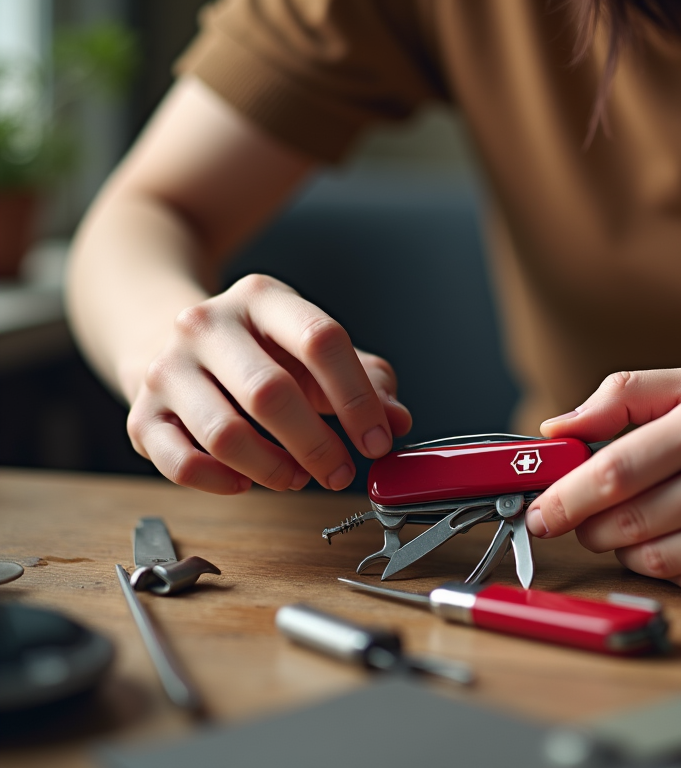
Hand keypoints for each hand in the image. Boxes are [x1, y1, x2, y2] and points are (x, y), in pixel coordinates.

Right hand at [126, 274, 411, 493]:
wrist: (166, 336)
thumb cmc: (259, 351)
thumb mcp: (313, 348)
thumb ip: (365, 379)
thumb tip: (398, 420)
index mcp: (262, 299)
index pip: (321, 340)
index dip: (357, 399)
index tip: (377, 440)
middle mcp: (207, 325)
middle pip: (271, 393)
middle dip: (317, 445)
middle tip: (340, 472)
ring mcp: (167, 368)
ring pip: (226, 435)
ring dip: (273, 470)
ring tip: (297, 477)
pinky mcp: (142, 414)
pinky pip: (182, 464)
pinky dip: (224, 483)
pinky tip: (247, 481)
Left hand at [526, 365, 680, 601]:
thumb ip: (627, 394)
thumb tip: (557, 429)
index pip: (616, 470)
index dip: (566, 496)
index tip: (539, 510)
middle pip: (625, 523)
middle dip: (591, 524)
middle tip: (591, 515)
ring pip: (650, 560)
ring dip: (629, 546)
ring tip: (651, 519)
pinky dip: (673, 567)